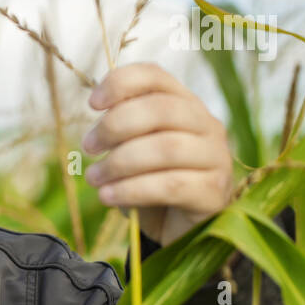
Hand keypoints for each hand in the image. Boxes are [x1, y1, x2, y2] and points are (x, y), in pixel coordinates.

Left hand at [80, 63, 233, 246]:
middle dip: (115, 126)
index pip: (156, 76)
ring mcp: (216, 157)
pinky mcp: (214, 191)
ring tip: (94, 178)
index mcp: (184, 103)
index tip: (92, 104)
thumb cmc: (152, 182)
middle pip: (161, 109)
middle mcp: (206, 124)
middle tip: (88, 147)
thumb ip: (120, 133)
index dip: (121, 83)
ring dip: (119, 162)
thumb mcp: (132, 151)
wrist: (179, 229)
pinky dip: (132, 190)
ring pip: (166, 148)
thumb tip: (96, 131)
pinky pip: (171, 185)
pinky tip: (107, 197)